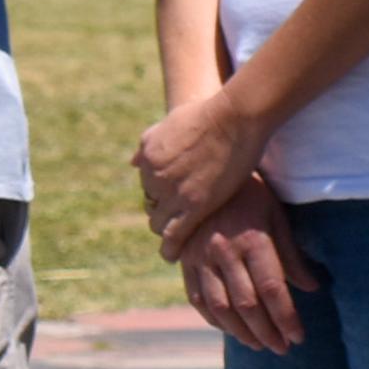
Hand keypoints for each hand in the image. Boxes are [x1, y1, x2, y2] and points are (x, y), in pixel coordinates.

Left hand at [134, 87, 272, 255]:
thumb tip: (131, 162)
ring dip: (167, 228)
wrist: (236, 115)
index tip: (175, 198)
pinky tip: (173, 256)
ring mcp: (173, 192)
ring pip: (159, 222)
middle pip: (152, 204)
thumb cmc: (212, 112)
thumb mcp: (170, 121)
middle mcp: (153, 176)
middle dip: (165, 209)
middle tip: (181, 215)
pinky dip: (171, 248)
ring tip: (179, 237)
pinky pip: (174, 235)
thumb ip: (150, 143)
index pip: (148, 184)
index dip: (162, 192)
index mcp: (147, 156)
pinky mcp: (195, 205)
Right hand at [175, 176, 322, 354]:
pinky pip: (197, 299)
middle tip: (283, 348)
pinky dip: (214, 319)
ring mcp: (200, 258)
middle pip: (247, 303)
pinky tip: (230, 330)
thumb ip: (292, 255)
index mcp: (252, 239)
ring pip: (220, 306)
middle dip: (267, 331)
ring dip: (241, 332)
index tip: (298, 336)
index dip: (286, 316)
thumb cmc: (252, 195)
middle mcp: (224, 251)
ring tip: (260, 345)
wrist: (205, 176)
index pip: (273, 288)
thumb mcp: (277, 217)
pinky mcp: (184, 261)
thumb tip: (312, 288)